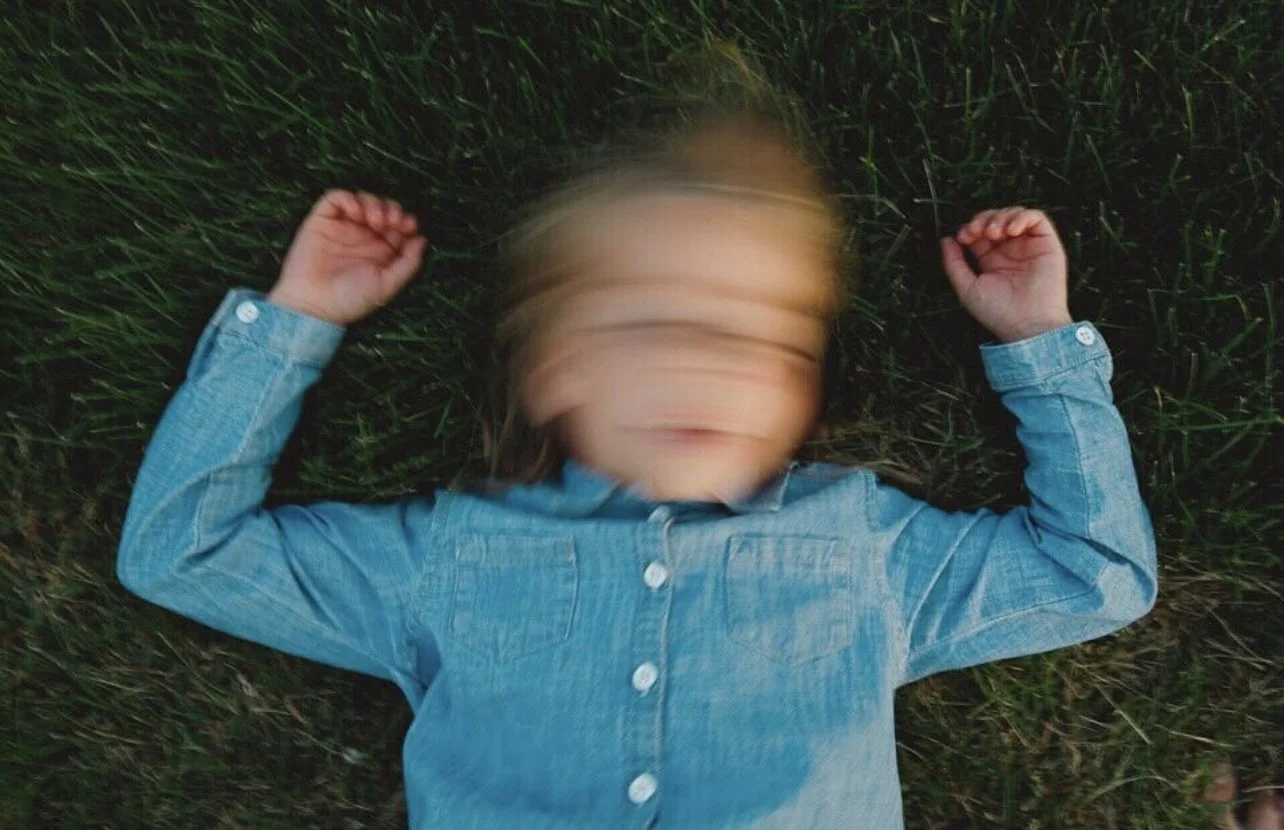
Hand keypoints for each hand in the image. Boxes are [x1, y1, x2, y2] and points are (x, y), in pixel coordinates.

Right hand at [268, 190, 428, 325]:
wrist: (313, 305)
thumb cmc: (351, 300)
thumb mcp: (388, 284)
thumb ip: (408, 263)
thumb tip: (422, 239)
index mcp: (381, 251)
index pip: (399, 226)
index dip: (406, 221)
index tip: (408, 227)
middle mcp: (363, 236)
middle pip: (384, 208)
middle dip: (393, 209)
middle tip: (393, 222)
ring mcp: (343, 227)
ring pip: (363, 200)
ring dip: (374, 203)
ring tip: (375, 220)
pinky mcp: (322, 221)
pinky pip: (335, 198)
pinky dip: (349, 198)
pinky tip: (356, 213)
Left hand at [940, 207, 1071, 342]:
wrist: (1027, 324)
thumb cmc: (997, 311)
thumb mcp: (967, 287)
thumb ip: (954, 263)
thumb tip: (946, 240)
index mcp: (992, 260)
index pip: (979, 232)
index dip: (970, 228)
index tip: (963, 237)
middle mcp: (1011, 251)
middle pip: (995, 219)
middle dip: (982, 219)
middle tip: (976, 231)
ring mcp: (1029, 246)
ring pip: (1014, 214)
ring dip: (1000, 217)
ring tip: (994, 233)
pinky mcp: (1047, 243)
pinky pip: (1037, 218)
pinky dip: (1022, 217)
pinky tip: (1011, 230)